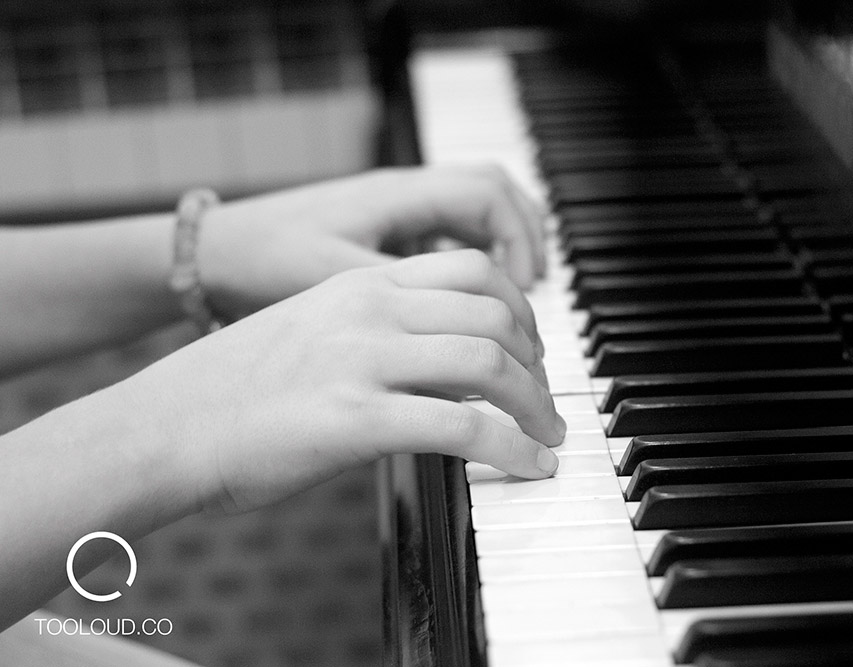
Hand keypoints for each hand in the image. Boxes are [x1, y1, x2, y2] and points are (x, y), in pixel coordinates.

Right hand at [138, 249, 563, 514]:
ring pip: (490, 362)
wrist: (161, 428)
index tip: (532, 348)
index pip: (473, 270)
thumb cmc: (231, 389)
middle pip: (495, 312)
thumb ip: (378, 331)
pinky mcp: (355, 420)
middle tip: (545, 399)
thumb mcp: (311, 329)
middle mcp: (368, 309)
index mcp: (358, 282)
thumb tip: (441, 365)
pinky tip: (528, 466)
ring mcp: (362, 360)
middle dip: (538, 360)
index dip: (522, 309)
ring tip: (548, 435)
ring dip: (536, 404)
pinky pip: (466, 427)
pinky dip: (513, 448)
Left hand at [198, 166, 545, 317]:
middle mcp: (402, 194)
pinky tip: (469, 312)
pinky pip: (447, 237)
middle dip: (527, 243)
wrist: (208, 255)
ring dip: (503, 254)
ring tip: (514, 311)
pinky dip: (472, 267)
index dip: (520, 241)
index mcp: (397, 195)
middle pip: (495, 193)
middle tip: (534, 300)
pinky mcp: (383, 234)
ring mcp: (394, 210)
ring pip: (475, 212)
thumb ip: (405, 305)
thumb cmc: (261, 262)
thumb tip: (467, 344)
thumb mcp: (336, 284)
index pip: (489, 195)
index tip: (522, 293)